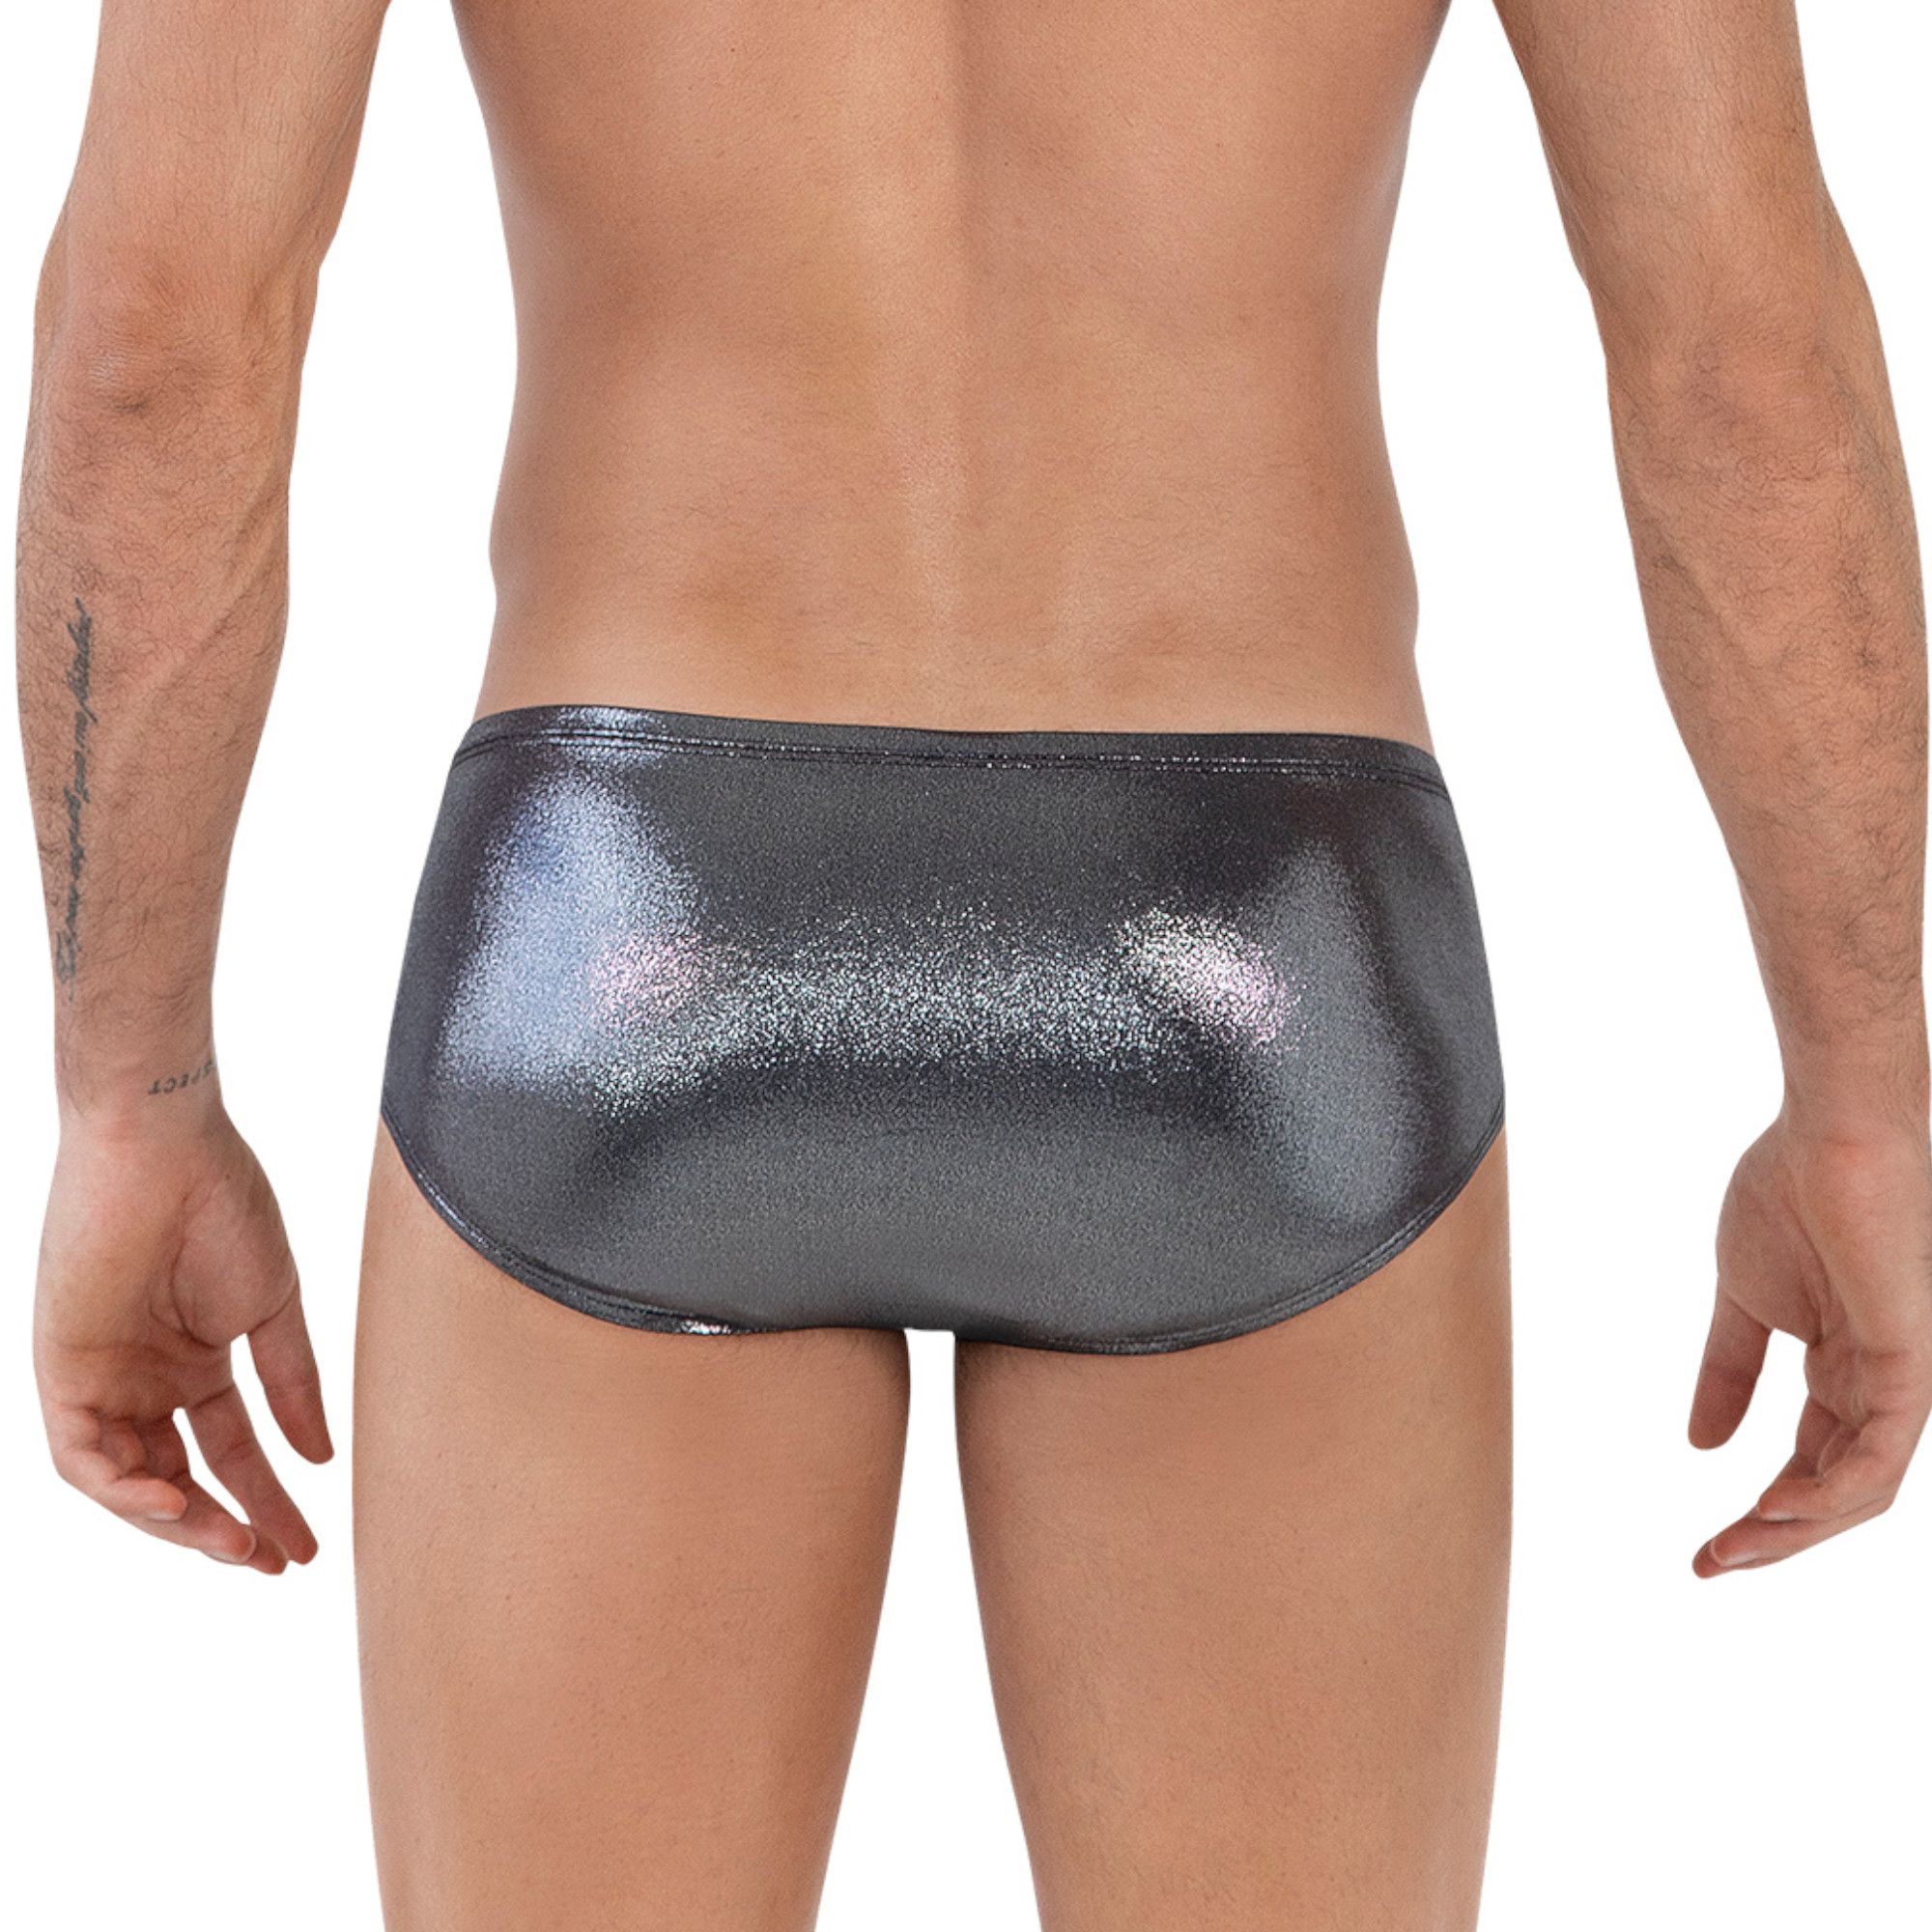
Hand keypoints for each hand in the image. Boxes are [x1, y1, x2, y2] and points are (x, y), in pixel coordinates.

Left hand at [33, 1108, 332, 1571]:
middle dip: (224, 1527)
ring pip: (129, 1482)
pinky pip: (83, 1457)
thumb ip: (290, 1384)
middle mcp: (143, 1380)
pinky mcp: (62, 1372)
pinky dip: (124, 1489)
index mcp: (194, 1361)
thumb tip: (320, 1456)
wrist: (166, 1149)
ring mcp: (101, 1378)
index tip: (304, 1543)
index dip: (266, 1499)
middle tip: (273, 1558)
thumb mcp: (271, 1308)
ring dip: (179, 1521)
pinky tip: (175, 1502)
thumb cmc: (223, 1206)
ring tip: (234, 1542)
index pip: (229, 1451)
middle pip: (178, 1480)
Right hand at [1690, 1117, 1931, 1575]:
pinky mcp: (1913, 1362)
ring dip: (1796, 1529)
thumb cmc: (1790, 1192)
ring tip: (1735, 1546)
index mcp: (1845, 1368)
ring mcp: (1903, 1377)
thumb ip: (1728, 1371)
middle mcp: (1881, 1384)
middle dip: (1774, 1538)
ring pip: (1862, 1488)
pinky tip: (1779, 1506)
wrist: (1829, 1132)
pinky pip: (1882, 1454)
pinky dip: (1831, 1492)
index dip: (1760, 1514)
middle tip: (1711, 1565)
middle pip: (1837, 1491)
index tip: (1702, 1548)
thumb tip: (1701, 1442)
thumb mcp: (1742, 1300)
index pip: (1811, 1465)